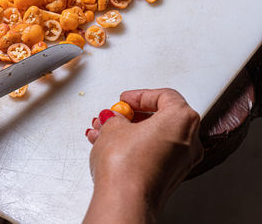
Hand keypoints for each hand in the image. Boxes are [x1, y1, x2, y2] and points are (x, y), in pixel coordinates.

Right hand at [84, 89, 203, 223]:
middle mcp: (189, 140)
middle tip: (115, 116)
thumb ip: (116, 117)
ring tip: (105, 132)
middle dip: (132, 116)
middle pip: (161, 117)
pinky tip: (112, 148)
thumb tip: (115, 119)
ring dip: (129, 132)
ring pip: (155, 137)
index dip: (140, 95)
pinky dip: (135, 147)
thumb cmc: (126, 166)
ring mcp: (182, 161)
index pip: (164, 96)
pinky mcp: (171, 177)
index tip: (125, 100)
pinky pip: (154, 153)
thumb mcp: (113, 128)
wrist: (125, 200)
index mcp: (182, 119)